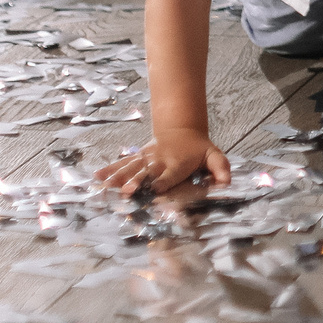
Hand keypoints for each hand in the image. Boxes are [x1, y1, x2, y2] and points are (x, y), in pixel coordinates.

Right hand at [96, 130, 229, 194]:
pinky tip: (96, 176)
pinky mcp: (138, 157)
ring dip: (118, 177)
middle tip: (126, 192)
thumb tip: (226, 183)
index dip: (164, 181)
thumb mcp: (214, 156)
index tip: (155, 189)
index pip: (171, 173)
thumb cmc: (199, 150)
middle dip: (137, 182)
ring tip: (105, 187)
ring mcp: (147, 158)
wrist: (181, 129)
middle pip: (147, 172)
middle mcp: (160, 160)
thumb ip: (221, 169)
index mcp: (178, 162)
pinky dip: (109, 169)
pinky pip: (123, 163)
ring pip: (132, 167)